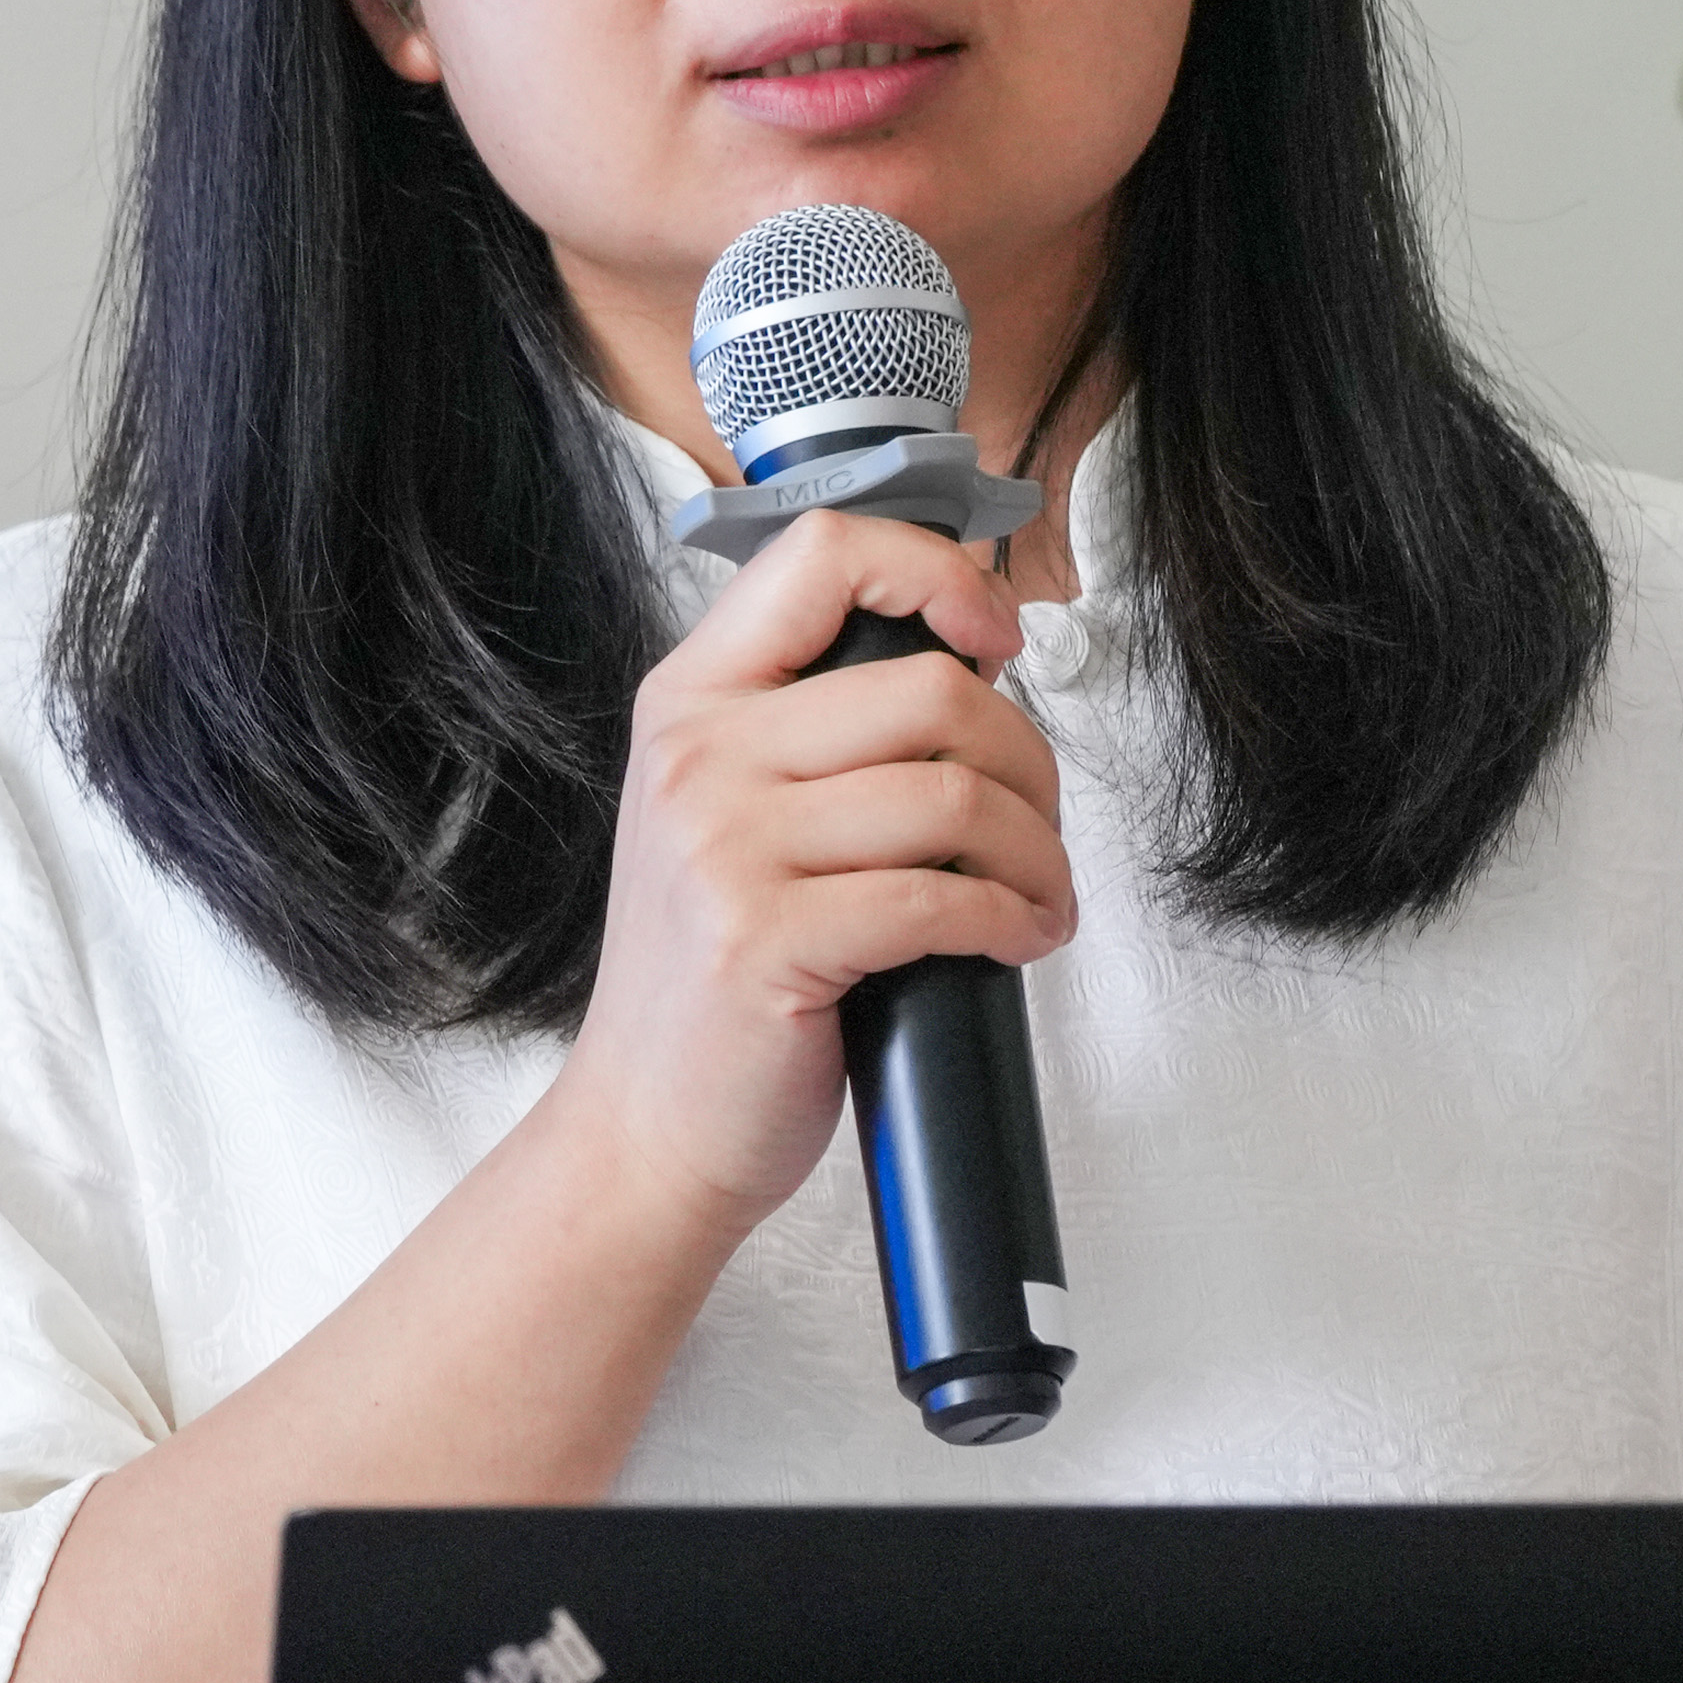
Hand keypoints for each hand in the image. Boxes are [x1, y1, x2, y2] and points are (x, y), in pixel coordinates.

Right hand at [548, 509, 1079, 1237]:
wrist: (642, 1129)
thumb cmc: (707, 982)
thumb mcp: (724, 816)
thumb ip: (811, 732)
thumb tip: (968, 672)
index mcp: (690, 700)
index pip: (824, 554)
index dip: (938, 576)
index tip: (996, 640)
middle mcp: (698, 758)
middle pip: (931, 690)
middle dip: (1029, 764)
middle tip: (1039, 828)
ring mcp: (724, 849)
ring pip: (956, 797)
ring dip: (1038, 856)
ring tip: (1039, 898)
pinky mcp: (765, 943)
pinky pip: (943, 901)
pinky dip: (1013, 921)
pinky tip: (1017, 940)